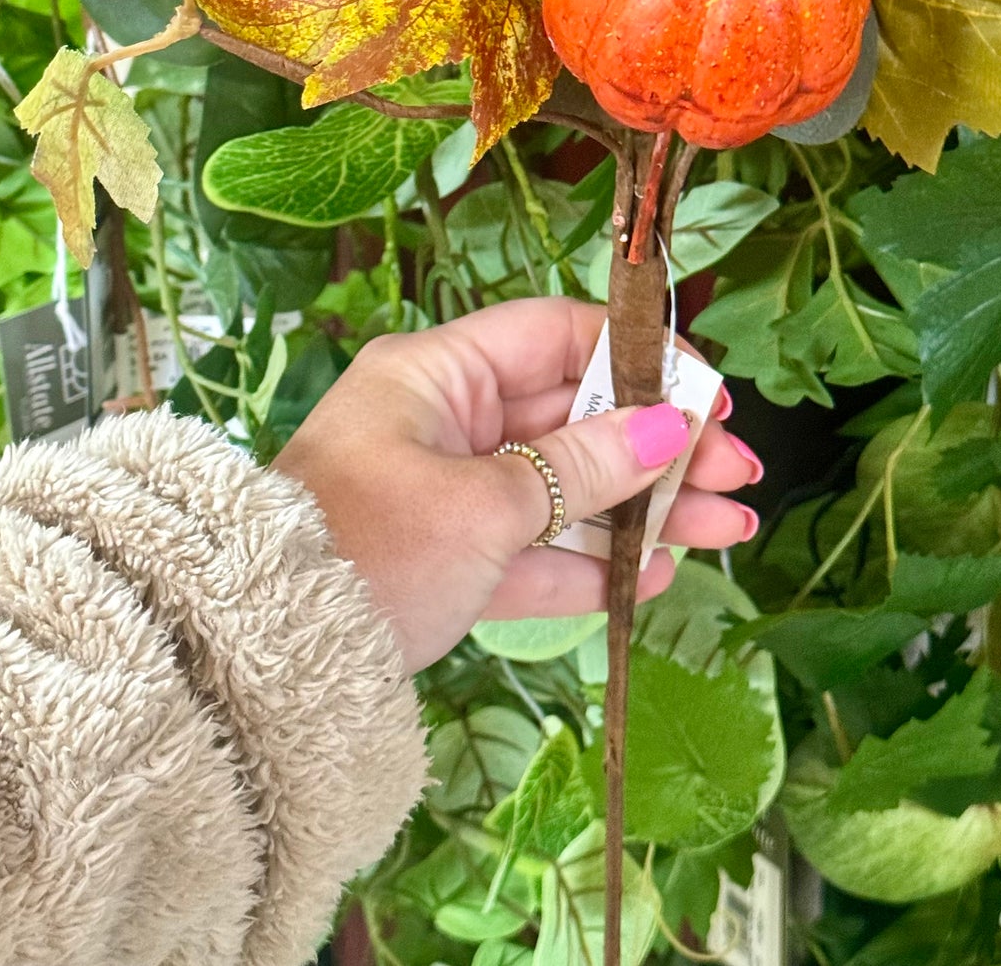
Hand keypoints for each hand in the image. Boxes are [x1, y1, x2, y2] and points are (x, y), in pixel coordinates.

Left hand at [273, 297, 760, 670]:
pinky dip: (588, 564)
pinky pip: (532, 551)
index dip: (639, 362)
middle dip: (660, 447)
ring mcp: (445, 493)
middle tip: (738, 475)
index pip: (556, 339)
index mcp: (436, 375)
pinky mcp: (446, 563)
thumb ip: (582, 468)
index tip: (710, 396)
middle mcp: (443, 422)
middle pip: (572, 418)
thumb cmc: (367, 550)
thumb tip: (671, 425)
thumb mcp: (483, 505)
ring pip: (563, 490)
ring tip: (726, 531)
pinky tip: (653, 575)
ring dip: (642, 509)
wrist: (263, 662)